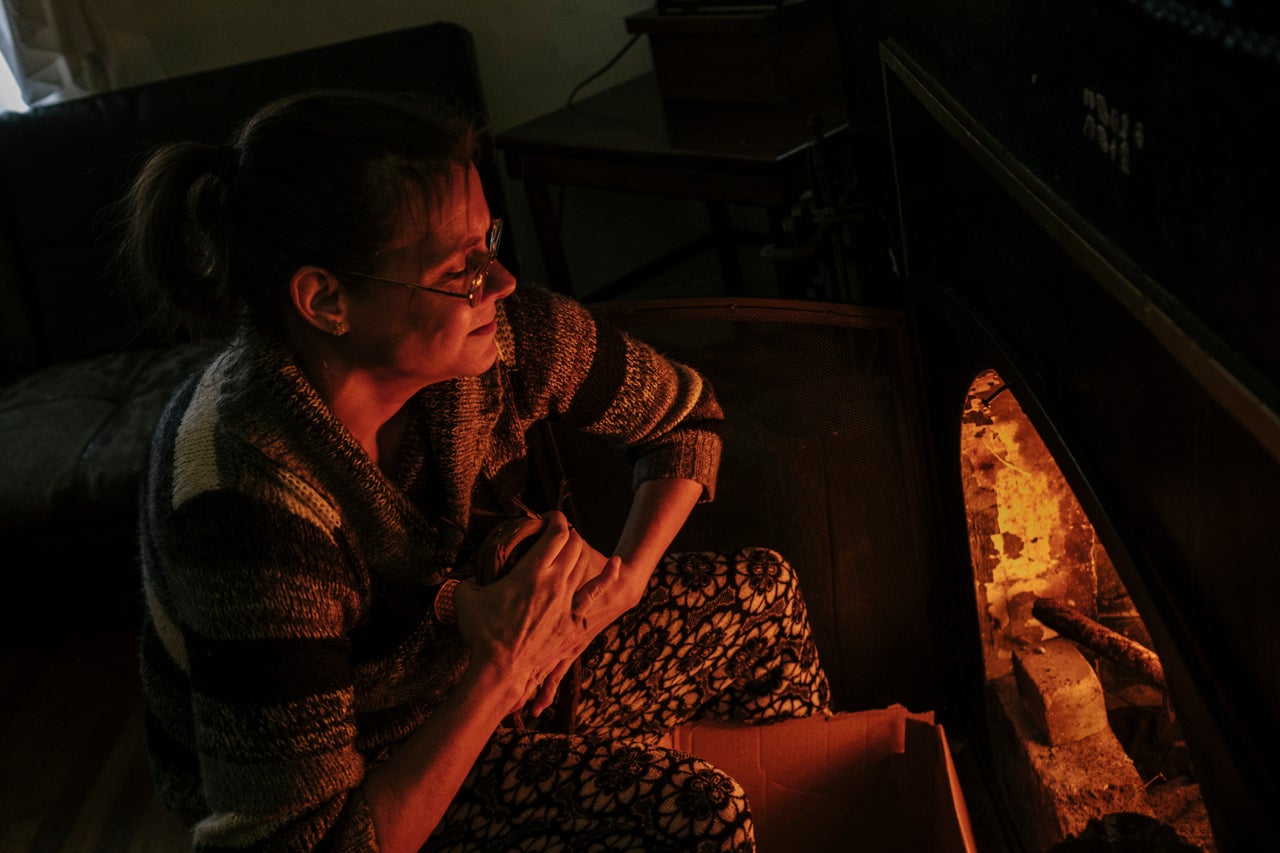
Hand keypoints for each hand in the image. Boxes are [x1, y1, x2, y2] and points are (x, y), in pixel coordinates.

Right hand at [451, 512, 599, 715]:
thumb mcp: (466, 598)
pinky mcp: (574, 622)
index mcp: (531, 571)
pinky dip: (607, 577)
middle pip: (571, 545)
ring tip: (573, 545)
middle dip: (566, 533)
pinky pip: (595, 594)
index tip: (548, 517)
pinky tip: (615, 565)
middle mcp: (554, 582)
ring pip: (582, 565)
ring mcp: (567, 602)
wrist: (502, 671)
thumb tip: (468, 574)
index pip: (554, 533)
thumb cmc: (482, 634)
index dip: (554, 519)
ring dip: (579, 551)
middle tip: (557, 532)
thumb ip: (468, 579)